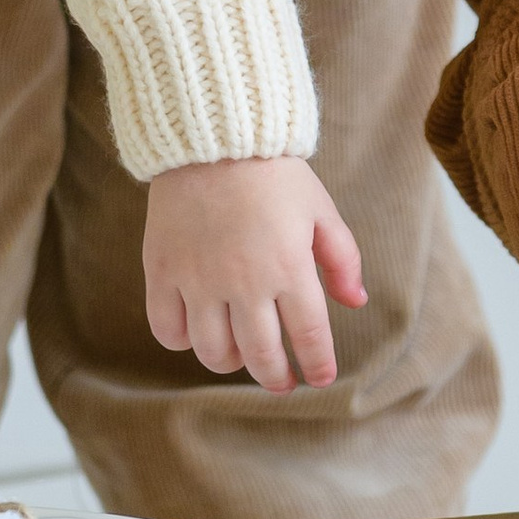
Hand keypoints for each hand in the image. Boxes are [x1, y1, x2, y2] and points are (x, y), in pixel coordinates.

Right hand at [142, 155, 364, 390]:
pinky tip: (196, 333)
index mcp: (290, 267)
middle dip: (277, 378)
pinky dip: (181, 342)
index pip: (309, 338)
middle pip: (262, 356)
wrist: (213, 137)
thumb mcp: (320, 209)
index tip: (320, 377)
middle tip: (283, 381)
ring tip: (242, 355)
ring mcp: (199, 280)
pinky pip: (167, 330)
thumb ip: (342, 259)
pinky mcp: (162, 272)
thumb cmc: (273, 173)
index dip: (318, 366)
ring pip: (213, 352)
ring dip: (232, 363)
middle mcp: (244, 282)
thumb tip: (356, 303)